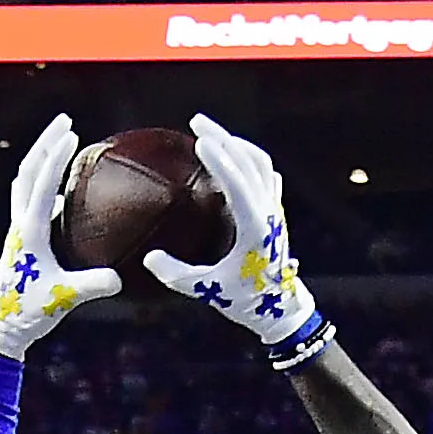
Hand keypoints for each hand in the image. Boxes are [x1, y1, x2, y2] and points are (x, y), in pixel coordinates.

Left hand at [0, 114, 119, 361]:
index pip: (43, 183)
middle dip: (45, 143)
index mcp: (29, 231)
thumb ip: (90, 286)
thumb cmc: (28, 313)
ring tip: (59, 142)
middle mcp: (19, 224)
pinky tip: (60, 187)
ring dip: (41, 158)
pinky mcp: (20, 239)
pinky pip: (29, 200)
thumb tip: (119, 280)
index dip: (58, 157)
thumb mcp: (62, 299)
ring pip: (24, 182)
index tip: (73, 133)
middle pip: (28, 171)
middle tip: (65, 121)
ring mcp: (17, 230)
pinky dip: (43, 183)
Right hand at [141, 114, 328, 367]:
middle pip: (249, 162)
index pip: (238, 184)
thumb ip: (177, 275)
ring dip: (237, 144)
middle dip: (223, 138)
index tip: (199, 140)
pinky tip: (234, 155)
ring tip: (211, 134)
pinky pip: (265, 174)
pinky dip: (249, 158)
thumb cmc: (246, 302)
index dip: (219, 160)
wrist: (283, 311)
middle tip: (197, 122)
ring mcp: (275, 210)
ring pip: (260, 164)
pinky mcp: (276, 212)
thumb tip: (149, 258)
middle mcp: (269, 213)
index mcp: (255, 228)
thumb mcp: (208, 290)